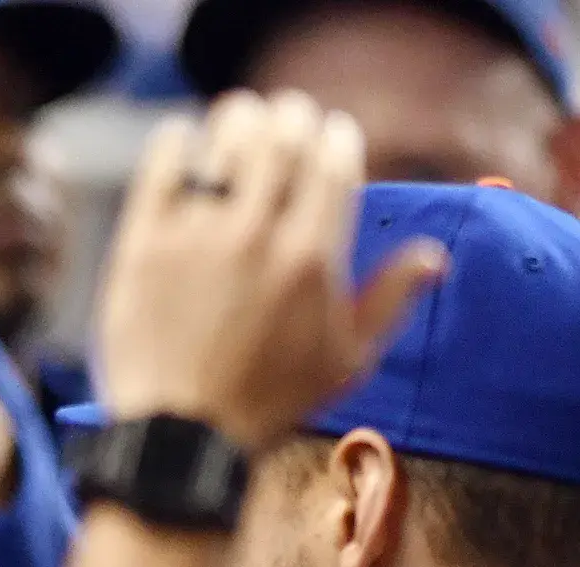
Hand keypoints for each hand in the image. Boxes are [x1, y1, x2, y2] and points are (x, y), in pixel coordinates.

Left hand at [94, 92, 446, 452]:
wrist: (180, 435)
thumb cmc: (268, 402)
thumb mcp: (347, 361)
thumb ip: (392, 299)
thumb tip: (436, 255)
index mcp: (314, 256)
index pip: (333, 160)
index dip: (334, 136)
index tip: (328, 137)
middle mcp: (259, 237)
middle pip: (284, 137)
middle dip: (290, 118)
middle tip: (284, 121)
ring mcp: (197, 237)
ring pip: (228, 139)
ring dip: (240, 120)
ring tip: (240, 124)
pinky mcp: (144, 242)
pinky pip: (164, 163)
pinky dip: (179, 140)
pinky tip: (187, 142)